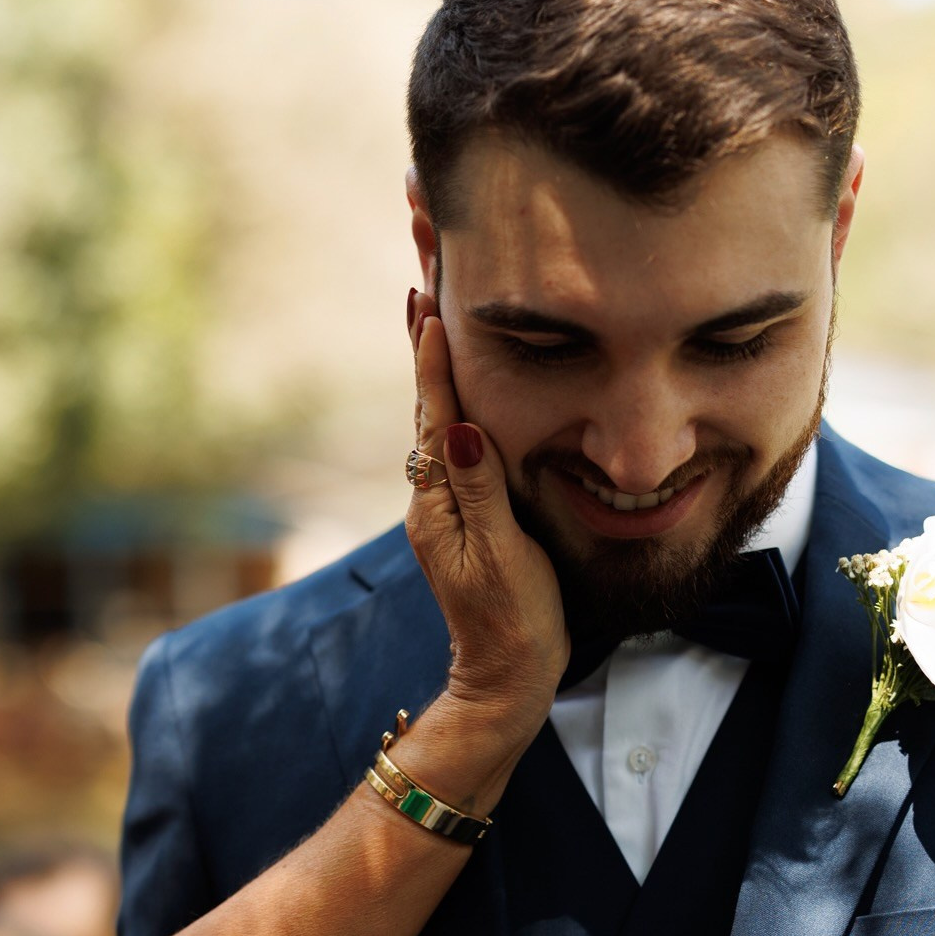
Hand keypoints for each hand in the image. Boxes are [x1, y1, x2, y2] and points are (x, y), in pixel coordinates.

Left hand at [404, 288, 567, 746]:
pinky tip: (460, 364)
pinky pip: (458, 432)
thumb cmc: (514, 620)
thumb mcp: (502, 556)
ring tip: (434, 286)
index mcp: (438, 498)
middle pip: (430, 395)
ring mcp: (448, 498)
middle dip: (426, 328)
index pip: (436, 409)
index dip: (434, 352)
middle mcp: (434, 490)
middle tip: (421, 260)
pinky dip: (456, 388)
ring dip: (438, 350)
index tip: (429, 292)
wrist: (508, 676)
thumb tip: (461, 426)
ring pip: (442, 409)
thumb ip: (481, 489)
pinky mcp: (467, 507)